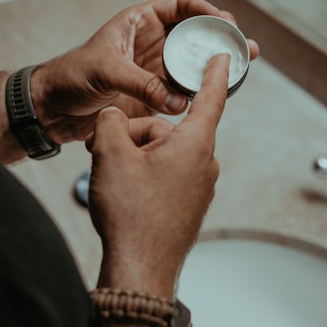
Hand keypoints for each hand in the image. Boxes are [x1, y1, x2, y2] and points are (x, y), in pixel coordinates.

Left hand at [32, 0, 257, 143]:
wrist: (55, 107)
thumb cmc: (71, 76)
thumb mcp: (105, 71)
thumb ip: (142, 83)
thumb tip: (178, 100)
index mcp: (139, 23)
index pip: (179, 3)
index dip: (203, 7)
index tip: (222, 20)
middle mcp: (152, 44)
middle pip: (194, 34)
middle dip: (220, 38)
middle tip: (244, 46)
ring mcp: (155, 69)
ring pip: (192, 63)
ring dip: (215, 66)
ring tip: (241, 68)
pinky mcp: (153, 94)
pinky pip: (182, 90)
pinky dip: (197, 93)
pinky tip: (213, 95)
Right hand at [86, 54, 230, 297]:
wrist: (138, 269)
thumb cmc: (130, 214)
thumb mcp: (109, 155)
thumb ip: (111, 122)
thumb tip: (114, 117)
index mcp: (193, 145)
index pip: (209, 98)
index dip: (214, 74)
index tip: (222, 57)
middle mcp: (203, 164)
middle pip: (166, 130)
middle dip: (134, 135)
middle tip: (104, 152)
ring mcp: (198, 186)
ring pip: (163, 153)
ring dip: (136, 157)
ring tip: (112, 177)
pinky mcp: (188, 203)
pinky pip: (167, 174)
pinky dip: (145, 174)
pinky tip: (127, 192)